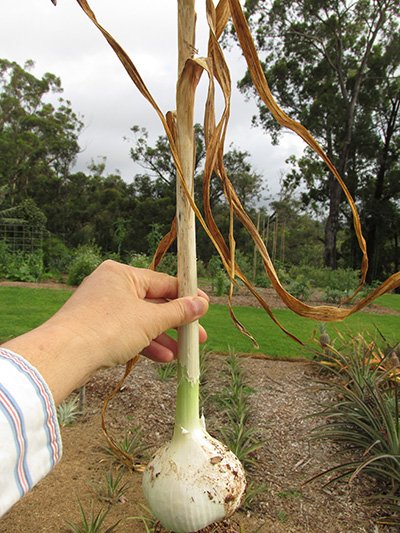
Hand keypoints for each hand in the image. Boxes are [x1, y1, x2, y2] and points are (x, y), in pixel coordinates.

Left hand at [53, 259, 208, 365]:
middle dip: (177, 323)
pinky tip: (163, 357)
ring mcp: (102, 308)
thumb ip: (178, 312)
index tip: (204, 307)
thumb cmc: (106, 328)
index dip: (186, 296)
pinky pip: (127, 333)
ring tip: (183, 353)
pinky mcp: (96, 329)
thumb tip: (201, 304)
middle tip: (198, 337)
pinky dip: (145, 344)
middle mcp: (111, 286)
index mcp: (122, 274)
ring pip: (141, 321)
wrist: (64, 355)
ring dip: (164, 337)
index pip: (163, 281)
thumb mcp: (150, 319)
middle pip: (153, 303)